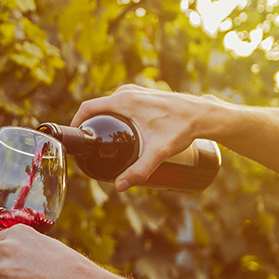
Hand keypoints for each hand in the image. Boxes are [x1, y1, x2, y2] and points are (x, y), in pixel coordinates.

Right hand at [71, 84, 214, 190]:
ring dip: (103, 121)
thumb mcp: (159, 151)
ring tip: (103, 143)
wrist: (204, 115)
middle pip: (98, 109)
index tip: (74, 138)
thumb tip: (120, 186)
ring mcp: (136, 92)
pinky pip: (120, 105)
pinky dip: (114, 116)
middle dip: (91, 126)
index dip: (76, 122)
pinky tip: (118, 131)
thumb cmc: (182, 128)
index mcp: (124, 100)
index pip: (88, 108)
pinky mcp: (143, 96)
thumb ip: (140, 170)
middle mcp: (127, 92)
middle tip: (92, 148)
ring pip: (109, 107)